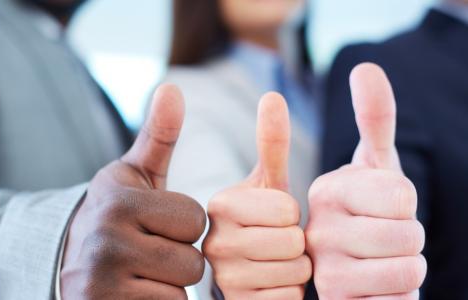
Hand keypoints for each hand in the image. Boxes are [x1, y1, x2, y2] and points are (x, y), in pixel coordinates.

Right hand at [60, 85, 205, 299]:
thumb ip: (159, 133)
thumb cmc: (114, 210)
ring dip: (170, 283)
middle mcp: (106, 243)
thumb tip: (173, 87)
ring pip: (180, 293)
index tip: (160, 221)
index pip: (195, 219)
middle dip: (179, 256)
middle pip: (192, 261)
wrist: (66, 255)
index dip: (184, 222)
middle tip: (152, 248)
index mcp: (119, 202)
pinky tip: (137, 290)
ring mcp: (101, 284)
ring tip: (143, 270)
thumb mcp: (132, 172)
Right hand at [203, 93, 311, 298]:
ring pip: (294, 274)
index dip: (290, 214)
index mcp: (220, 204)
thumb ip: (270, 142)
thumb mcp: (262, 183)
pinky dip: (286, 295)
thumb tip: (273, 95)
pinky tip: (266, 286)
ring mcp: (221, 278)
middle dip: (294, 244)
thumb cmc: (256, 221)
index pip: (288, 209)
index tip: (271, 217)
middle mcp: (213, 241)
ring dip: (293, 270)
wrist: (237, 269)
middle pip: (293, 243)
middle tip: (272, 241)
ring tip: (269, 263)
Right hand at [306, 63, 425, 298]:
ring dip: (404, 271)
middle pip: (410, 236)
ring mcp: (317, 267)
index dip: (406, 206)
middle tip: (379, 238)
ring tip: (374, 263)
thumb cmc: (363, 213)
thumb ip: (373, 119)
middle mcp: (313, 227)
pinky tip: (368, 290)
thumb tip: (365, 67)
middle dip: (409, 240)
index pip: (402, 195)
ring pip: (408, 273)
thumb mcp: (371, 168)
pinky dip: (393, 298)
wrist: (338, 268)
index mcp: (325, 190)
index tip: (380, 208)